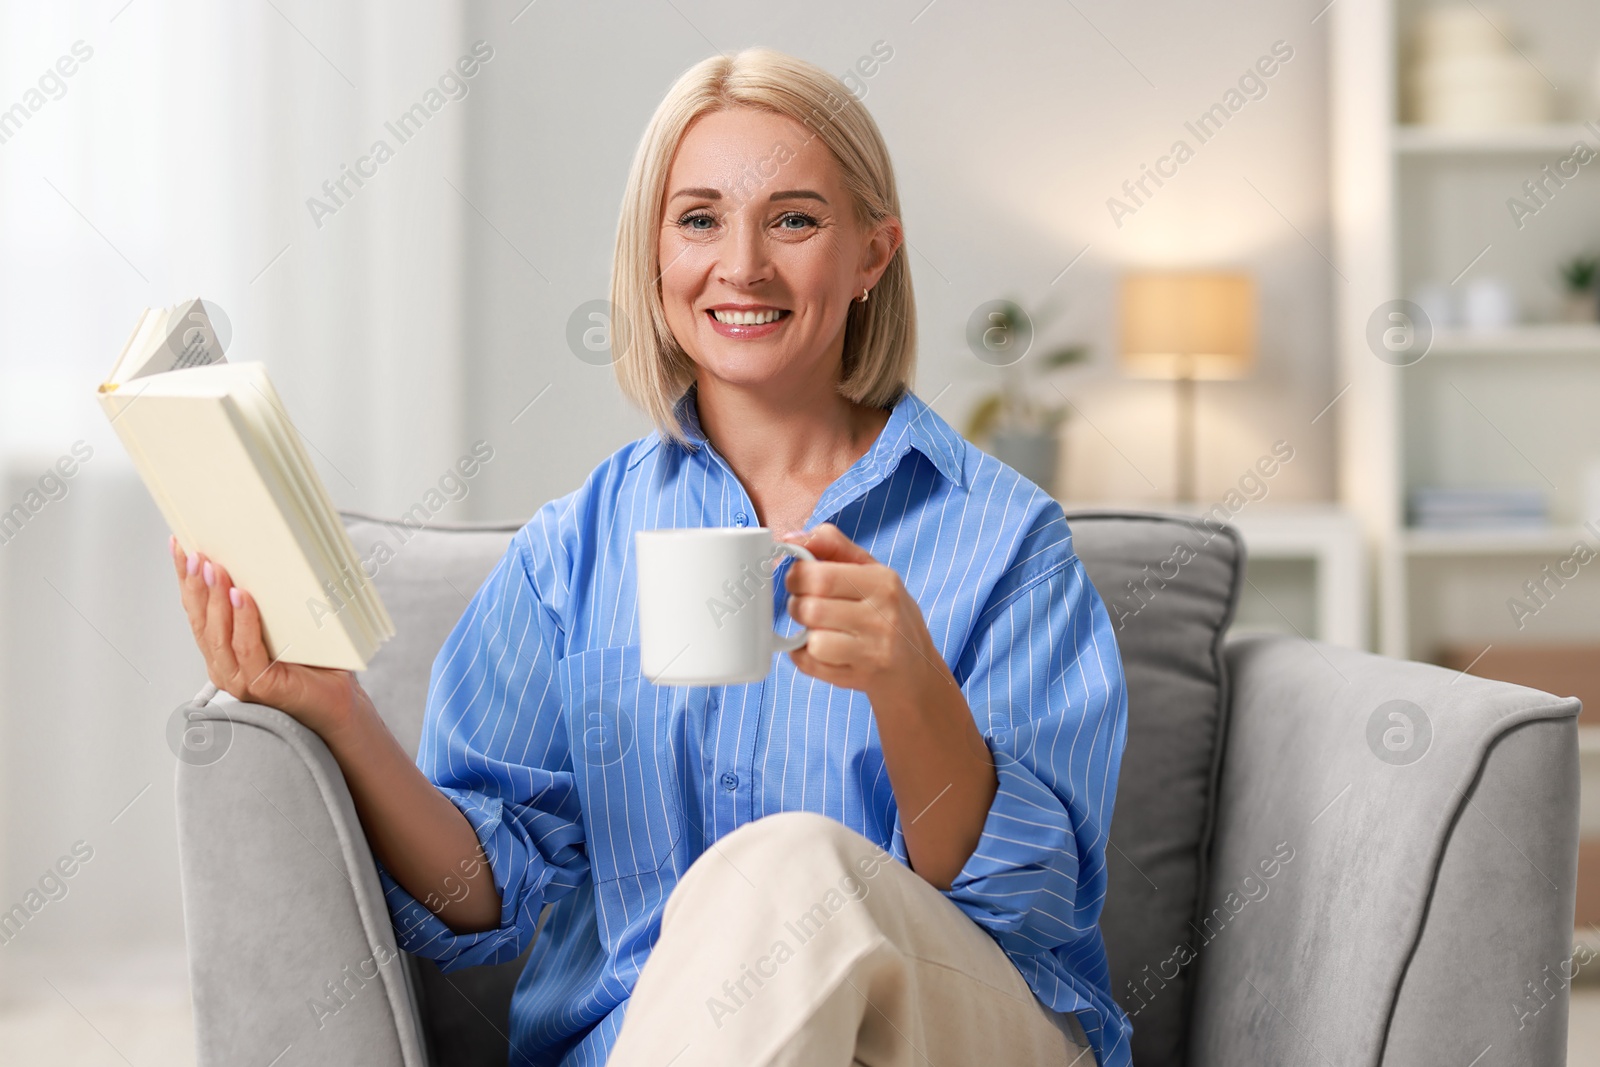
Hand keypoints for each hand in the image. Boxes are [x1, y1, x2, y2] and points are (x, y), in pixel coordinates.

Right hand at [170, 535, 367, 735]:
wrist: (340, 697)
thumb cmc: (315, 661)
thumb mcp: (284, 622)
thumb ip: (267, 597)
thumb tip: (266, 549)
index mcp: (223, 649)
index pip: (197, 609)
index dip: (186, 578)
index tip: (180, 545)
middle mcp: (224, 665)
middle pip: (200, 620)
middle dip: (195, 584)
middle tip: (195, 552)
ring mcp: (239, 679)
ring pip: (217, 635)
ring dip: (214, 599)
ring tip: (215, 568)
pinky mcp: (260, 686)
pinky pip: (246, 650)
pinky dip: (243, 621)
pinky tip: (241, 597)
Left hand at [778, 523, 954, 703]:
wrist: (915, 668)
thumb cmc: (887, 612)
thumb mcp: (871, 571)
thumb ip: (833, 545)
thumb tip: (790, 537)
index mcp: (883, 583)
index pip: (820, 576)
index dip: (797, 576)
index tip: (798, 579)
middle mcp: (882, 616)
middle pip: (811, 608)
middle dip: (796, 605)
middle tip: (804, 605)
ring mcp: (873, 651)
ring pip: (812, 640)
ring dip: (803, 634)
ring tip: (816, 629)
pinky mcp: (860, 677)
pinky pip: (812, 665)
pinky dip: (805, 657)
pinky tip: (821, 649)